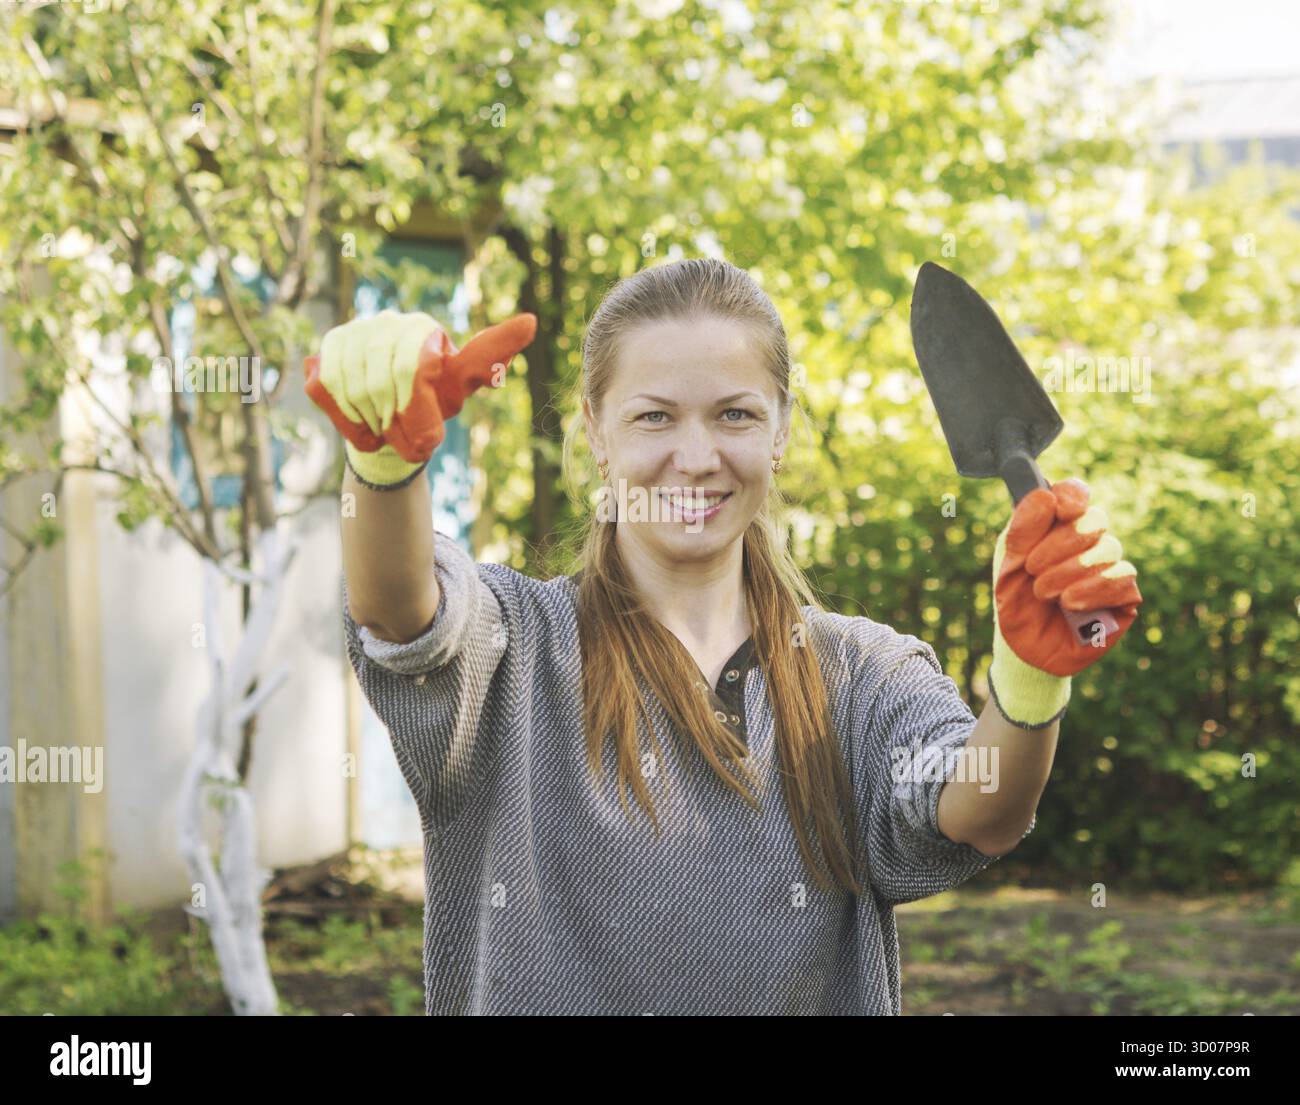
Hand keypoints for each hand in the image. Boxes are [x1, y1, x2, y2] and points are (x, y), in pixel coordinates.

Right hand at [304, 309, 536, 488]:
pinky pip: (328, 394)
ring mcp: (349, 336)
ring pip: (354, 392)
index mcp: (421, 328)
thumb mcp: (462, 385)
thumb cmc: (432, 403)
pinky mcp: (320, 357)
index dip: (417, 410)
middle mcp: (383, 323)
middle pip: (382, 385)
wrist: (391, 426)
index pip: (415, 368)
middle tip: (410, 441)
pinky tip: (364, 424)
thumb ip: (489, 359)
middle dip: (397, 424)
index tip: (428, 435)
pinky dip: (348, 421)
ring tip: (389, 431)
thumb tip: (532, 320)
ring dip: (374, 425)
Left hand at [988, 477, 1142, 727]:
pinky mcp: (1125, 596)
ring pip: (1109, 548)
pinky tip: (1070, 602)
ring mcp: (1109, 567)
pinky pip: (1122, 578)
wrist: (1022, 648)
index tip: (1060, 509)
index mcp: (1058, 525)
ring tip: (1044, 592)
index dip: (1072, 496)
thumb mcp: (1009, 564)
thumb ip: (1023, 529)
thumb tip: (1046, 495)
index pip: (1075, 493)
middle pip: (1095, 518)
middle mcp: (1089, 541)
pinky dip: (1094, 588)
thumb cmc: (1015, 601)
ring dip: (1072, 569)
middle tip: (1032, 568)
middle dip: (1062, 542)